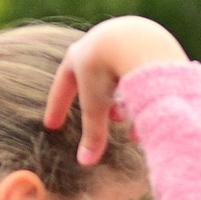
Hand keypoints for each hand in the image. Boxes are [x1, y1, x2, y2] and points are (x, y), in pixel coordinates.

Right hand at [44, 17, 187, 164]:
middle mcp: (97, 43)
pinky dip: (140, 87)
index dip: (57, 107)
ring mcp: (122, 37)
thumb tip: (85, 162)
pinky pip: (139, 67)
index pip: (61, 86)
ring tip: (126, 116)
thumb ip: (93, 134)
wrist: (138, 40)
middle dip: (100, 103)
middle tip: (108, 120)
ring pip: (118, 73)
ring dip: (121, 96)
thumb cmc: (109, 73)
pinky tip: (148, 103)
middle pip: (93, 78)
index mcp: (77, 56)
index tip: (52, 125)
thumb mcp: (97, 106)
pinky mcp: (146, 38)